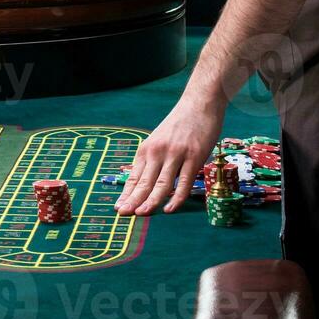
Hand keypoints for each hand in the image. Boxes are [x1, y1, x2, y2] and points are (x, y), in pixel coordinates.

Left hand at [114, 91, 226, 215]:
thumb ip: (155, 160)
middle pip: (144, 182)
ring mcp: (175, 154)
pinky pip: (183, 182)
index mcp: (147, 149)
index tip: (118, 208)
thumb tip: (148, 182)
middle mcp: (158, 152)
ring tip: (141, 214)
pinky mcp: (193, 156)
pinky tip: (169, 208)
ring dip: (150, 201)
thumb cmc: (180, 124)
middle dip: (133, 200)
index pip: (135, 177)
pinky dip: (176, 197)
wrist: (199, 104)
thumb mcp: (160, 140)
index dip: (127, 194)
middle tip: (123, 215)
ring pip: (161, 184)